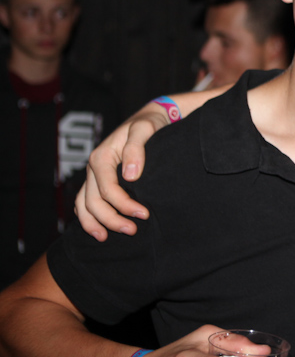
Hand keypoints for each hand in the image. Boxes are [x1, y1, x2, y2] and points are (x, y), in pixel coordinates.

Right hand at [74, 105, 170, 239]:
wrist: (149, 118)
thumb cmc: (148, 124)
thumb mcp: (145, 129)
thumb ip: (136, 149)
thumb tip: (131, 175)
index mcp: (101, 157)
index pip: (107, 189)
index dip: (123, 205)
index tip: (144, 214)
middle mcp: (93, 167)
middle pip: (93, 201)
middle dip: (111, 219)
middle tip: (133, 231)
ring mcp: (94, 175)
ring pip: (84, 205)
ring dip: (96, 223)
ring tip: (109, 238)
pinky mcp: (98, 180)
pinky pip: (85, 203)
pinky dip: (88, 218)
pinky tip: (100, 230)